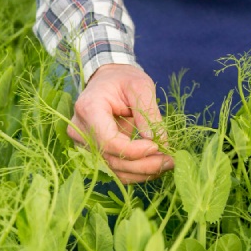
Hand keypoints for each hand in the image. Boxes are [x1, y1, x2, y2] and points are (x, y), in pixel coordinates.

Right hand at [68, 63, 173, 182]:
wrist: (108, 80)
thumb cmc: (124, 79)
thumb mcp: (141, 87)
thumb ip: (149, 113)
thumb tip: (159, 142)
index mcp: (89, 109)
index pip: (108, 141)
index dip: (134, 150)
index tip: (157, 146)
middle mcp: (80, 129)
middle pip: (111, 159)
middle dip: (143, 165)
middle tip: (170, 161)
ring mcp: (83, 143)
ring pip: (113, 169)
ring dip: (141, 172)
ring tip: (166, 164)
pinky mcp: (92, 151)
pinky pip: (113, 168)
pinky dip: (135, 171)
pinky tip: (154, 166)